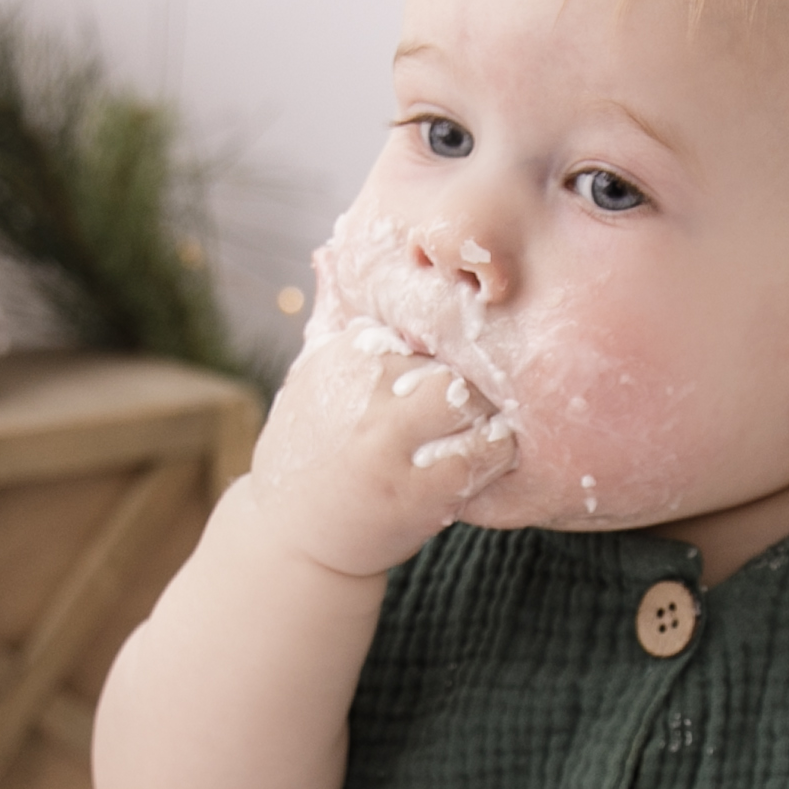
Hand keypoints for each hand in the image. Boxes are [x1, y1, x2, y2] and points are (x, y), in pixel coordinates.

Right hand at [240, 292, 518, 577]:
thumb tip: (331, 251)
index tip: (461, 353)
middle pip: (455, 356)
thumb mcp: (310, 376)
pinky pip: (484, 454)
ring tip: (490, 423)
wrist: (290, 536)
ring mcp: (389, 443)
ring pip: (473, 401)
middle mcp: (366, 392)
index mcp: (346, 353)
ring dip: (492, 412)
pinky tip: (487, 457)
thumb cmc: (310, 448)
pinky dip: (497, 452)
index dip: (452, 335)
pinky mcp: (415, 492)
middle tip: (491, 389)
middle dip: (478, 372)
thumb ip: (332, 314)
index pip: (423, 318)